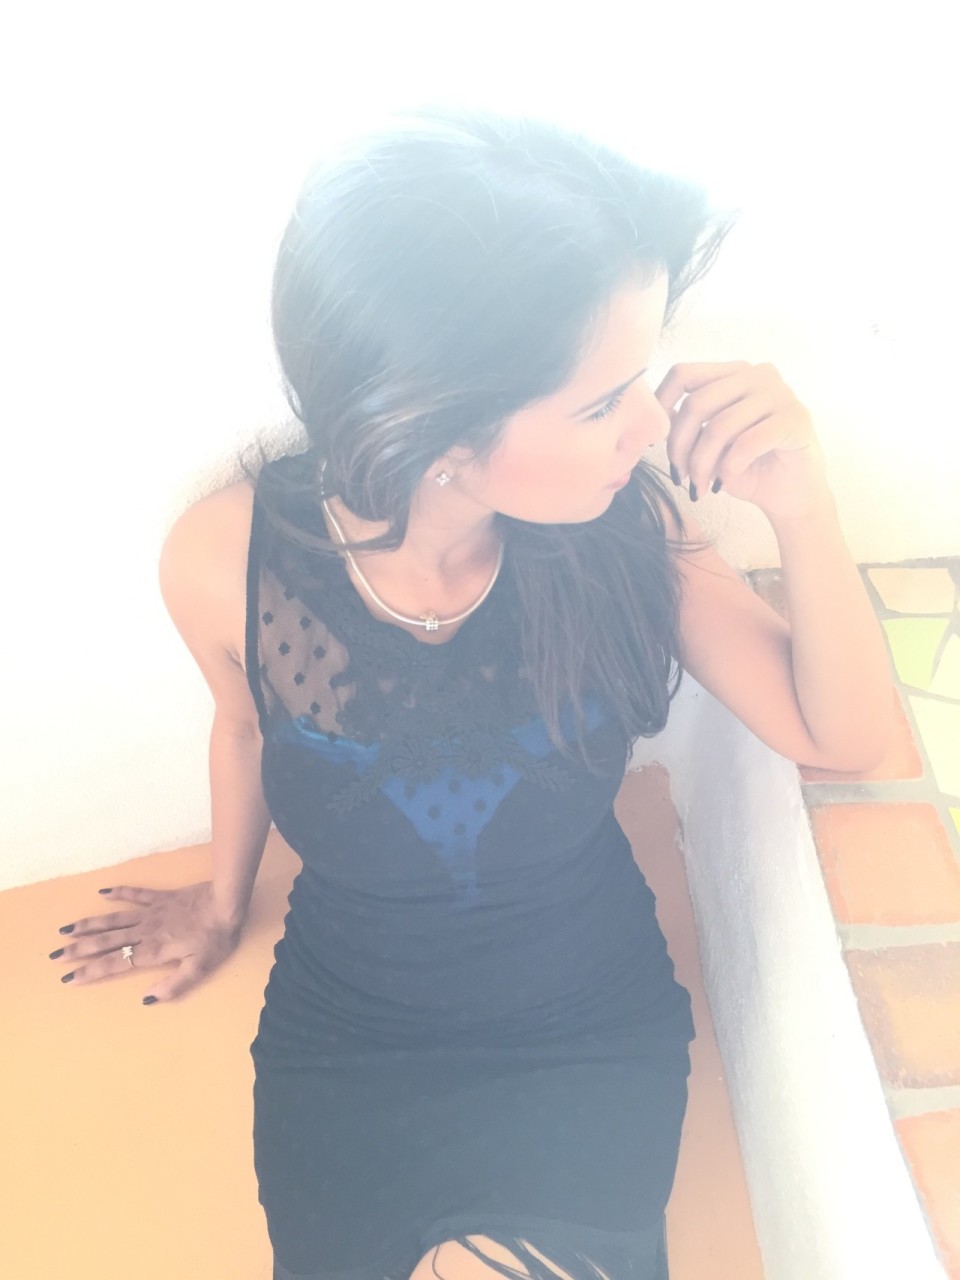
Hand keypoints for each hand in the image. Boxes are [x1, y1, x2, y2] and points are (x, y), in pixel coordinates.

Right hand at [49, 881, 243, 1004]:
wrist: (226, 902)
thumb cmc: (216, 938)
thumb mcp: (200, 969)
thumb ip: (174, 986)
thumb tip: (147, 999)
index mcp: (153, 951)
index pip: (115, 963)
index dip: (91, 971)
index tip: (69, 977)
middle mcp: (146, 931)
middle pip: (106, 941)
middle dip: (79, 950)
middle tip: (55, 956)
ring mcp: (151, 912)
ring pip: (114, 919)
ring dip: (89, 924)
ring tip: (66, 930)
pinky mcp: (161, 897)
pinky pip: (135, 894)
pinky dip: (118, 892)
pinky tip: (103, 891)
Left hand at [655, 360, 831, 522]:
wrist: (791, 495)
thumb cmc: (747, 467)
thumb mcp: (708, 443)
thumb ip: (687, 422)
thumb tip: (655, 414)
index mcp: (734, 372)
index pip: (684, 374)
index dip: (660, 406)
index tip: (654, 442)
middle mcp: (758, 374)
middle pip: (696, 403)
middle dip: (680, 448)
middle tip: (680, 477)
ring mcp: (780, 393)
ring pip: (719, 427)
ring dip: (702, 465)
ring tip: (700, 488)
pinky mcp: (796, 419)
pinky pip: (747, 443)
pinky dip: (728, 469)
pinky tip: (723, 484)